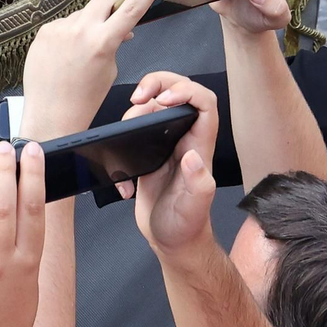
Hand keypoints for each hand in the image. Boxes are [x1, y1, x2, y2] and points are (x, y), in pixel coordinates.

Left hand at [20, 0, 166, 138]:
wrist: (51, 115)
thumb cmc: (84, 99)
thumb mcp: (110, 69)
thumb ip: (115, 41)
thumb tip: (119, 27)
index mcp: (102, 42)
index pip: (131, 7)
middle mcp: (80, 31)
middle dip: (114, 3)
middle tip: (117, 14)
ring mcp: (59, 30)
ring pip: (83, 13)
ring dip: (90, 23)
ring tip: (83, 50)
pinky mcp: (44, 32)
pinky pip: (65, 24)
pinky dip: (71, 33)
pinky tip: (67, 53)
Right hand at [123, 74, 220, 259]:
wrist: (172, 242)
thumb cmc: (187, 226)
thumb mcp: (195, 207)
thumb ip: (198, 184)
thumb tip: (193, 158)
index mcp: (200, 145)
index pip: (203, 102)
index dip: (186, 91)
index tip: (163, 100)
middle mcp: (184, 139)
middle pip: (178, 92)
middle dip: (157, 84)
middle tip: (137, 97)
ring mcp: (166, 145)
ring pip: (152, 108)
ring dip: (134, 113)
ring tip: (125, 133)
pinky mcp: (148, 154)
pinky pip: (135, 131)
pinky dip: (122, 141)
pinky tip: (123, 174)